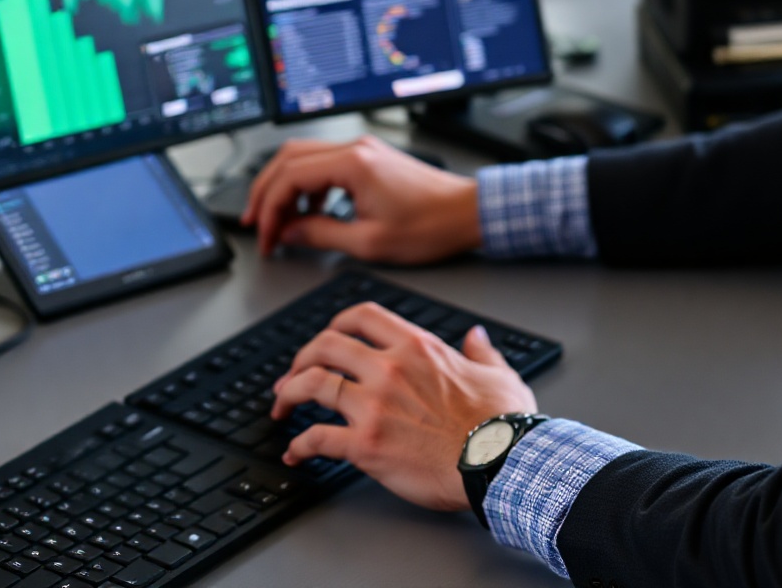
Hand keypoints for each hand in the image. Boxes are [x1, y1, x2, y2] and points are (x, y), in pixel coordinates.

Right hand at [242, 136, 480, 262]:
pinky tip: (310, 215)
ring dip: (286, 188)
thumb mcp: (369, 242)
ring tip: (280, 223)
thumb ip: (321, 235)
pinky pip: (324, 165)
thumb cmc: (430, 226)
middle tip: (256, 223)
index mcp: (352, 163)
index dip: (269, 208)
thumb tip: (288, 233)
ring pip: (304, 158)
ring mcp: (362, 150)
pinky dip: (308, 188)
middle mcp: (354, 148)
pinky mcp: (369, 159)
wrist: (466, 212)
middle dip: (266, 191)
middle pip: (289, 157)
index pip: (289, 176)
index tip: (265, 235)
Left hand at [270, 301, 535, 510]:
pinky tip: (295, 452)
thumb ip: (481, 352)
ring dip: (288, 393)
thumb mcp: (499, 375)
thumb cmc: (501, 425)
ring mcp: (375, 406)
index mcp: (416, 347)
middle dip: (301, 357)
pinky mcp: (367, 445)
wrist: (499, 464)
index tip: (326, 338)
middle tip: (293, 374)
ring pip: (313, 384)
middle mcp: (389, 369)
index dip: (335, 324)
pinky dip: (299, 445)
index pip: (361, 316)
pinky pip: (318, 438)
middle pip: (325, 345)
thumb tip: (476, 338)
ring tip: (280, 406)